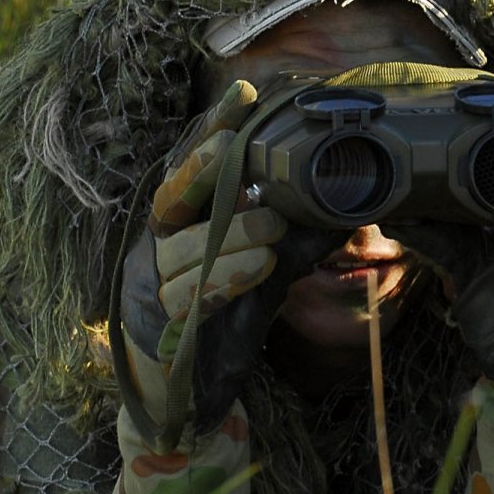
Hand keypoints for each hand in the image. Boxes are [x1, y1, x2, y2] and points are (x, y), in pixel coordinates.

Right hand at [117, 79, 343, 434]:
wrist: (189, 397)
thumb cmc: (225, 319)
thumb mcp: (264, 267)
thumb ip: (291, 232)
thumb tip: (343, 197)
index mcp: (179, 223)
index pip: (193, 167)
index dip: (213, 129)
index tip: (246, 95)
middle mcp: (157, 246)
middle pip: (173, 196)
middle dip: (207, 168)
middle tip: (240, 148)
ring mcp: (150, 286)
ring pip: (184, 249)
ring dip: (231, 233)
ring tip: (273, 224)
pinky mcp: (157, 329)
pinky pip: (187, 298)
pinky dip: (225, 280)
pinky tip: (261, 267)